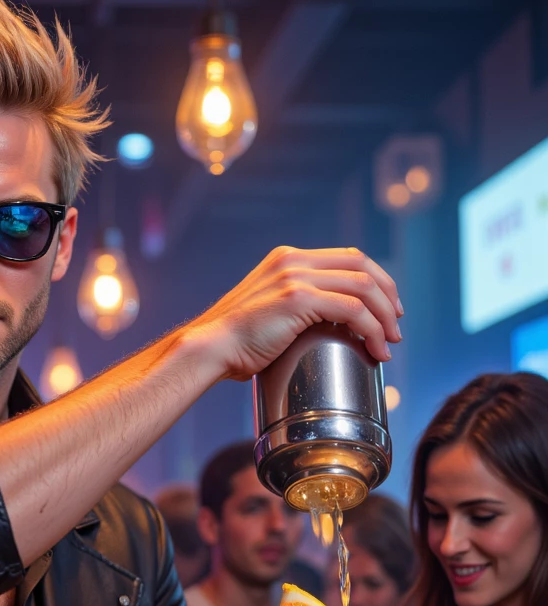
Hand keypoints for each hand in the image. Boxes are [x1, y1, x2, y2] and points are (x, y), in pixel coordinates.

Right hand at [185, 245, 402, 381]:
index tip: (387, 308)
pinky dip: (372, 329)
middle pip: (362, 264)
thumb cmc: (236, 343)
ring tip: (390, 342)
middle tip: (395, 324)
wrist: (210, 348)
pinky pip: (353, 309)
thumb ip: (294, 308)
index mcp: (288, 258)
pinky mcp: (298, 298)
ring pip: (364, 286)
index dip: (376, 280)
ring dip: (385, 316)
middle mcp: (294, 260)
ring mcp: (296, 276)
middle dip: (388, 295)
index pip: (347, 257)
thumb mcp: (268, 312)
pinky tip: (376, 348)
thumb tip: (321, 326)